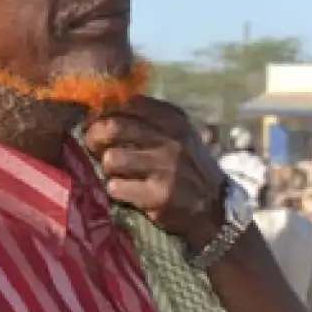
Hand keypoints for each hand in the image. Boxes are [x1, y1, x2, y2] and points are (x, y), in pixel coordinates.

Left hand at [82, 97, 226, 250]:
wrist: (215, 207)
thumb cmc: (189, 168)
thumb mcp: (180, 135)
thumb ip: (150, 121)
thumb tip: (104, 111)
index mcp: (176, 121)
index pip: (129, 104)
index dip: (107, 112)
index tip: (100, 123)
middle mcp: (172, 141)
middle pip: (113, 127)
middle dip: (95, 137)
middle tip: (95, 148)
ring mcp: (166, 168)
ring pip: (111, 159)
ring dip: (108, 169)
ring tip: (118, 173)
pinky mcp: (158, 195)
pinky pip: (116, 187)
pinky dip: (117, 191)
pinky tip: (129, 192)